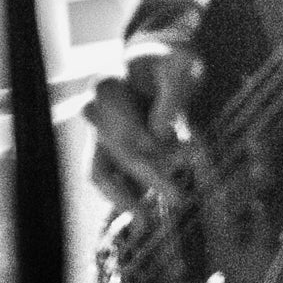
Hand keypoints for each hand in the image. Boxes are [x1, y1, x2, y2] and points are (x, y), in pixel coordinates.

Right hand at [85, 39, 203, 208]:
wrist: (159, 60)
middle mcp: (92, 112)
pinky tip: (144, 212)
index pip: (124, 127)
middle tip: (179, 198)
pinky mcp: (106, 148)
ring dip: (123, 198)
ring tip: (146, 222)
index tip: (190, 154)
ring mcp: (96, 133)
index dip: (153, 146)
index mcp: (105, 88)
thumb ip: (171, 96)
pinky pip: (107, 178)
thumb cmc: (172, 60)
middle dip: (149, 177)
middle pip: (115, 152)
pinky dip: (124, 196)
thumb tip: (159, 132)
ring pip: (99, 172)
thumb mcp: (181, 66)